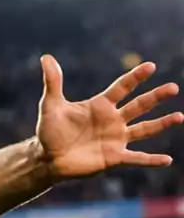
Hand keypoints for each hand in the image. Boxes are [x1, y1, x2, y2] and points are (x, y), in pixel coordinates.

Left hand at [37, 54, 181, 180]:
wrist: (47, 158)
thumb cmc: (50, 131)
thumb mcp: (51, 106)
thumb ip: (53, 82)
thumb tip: (46, 57)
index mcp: (101, 105)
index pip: (122, 88)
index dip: (135, 77)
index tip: (150, 66)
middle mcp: (113, 120)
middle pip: (139, 105)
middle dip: (156, 97)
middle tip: (173, 88)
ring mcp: (116, 139)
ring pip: (145, 129)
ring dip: (162, 123)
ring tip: (180, 116)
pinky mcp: (114, 157)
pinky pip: (137, 158)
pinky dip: (151, 160)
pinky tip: (167, 160)